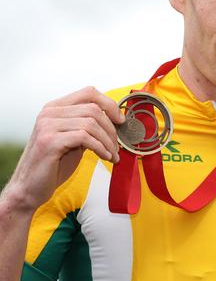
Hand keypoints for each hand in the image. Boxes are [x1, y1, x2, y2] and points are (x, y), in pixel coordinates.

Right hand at [4, 87, 124, 212]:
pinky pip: (84, 138)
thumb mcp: (74, 139)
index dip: (110, 104)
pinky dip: (100, 148)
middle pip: (93, 109)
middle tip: (117, 146)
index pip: (89, 93)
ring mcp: (47, 126)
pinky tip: (105, 157)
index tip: (120, 121)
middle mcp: (49, 113)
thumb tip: (116, 121)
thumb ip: (89, 126)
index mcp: (55, 108)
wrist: (30, 187)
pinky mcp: (49, 141)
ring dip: (108, 141)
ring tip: (112, 154)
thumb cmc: (54, 164)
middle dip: (111, 129)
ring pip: (91, 124)